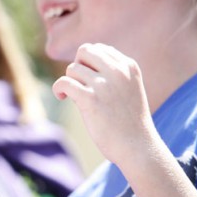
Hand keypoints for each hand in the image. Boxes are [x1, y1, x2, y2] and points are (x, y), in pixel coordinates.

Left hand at [52, 43, 156, 163]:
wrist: (138, 147)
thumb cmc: (130, 121)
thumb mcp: (128, 89)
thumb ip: (110, 73)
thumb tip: (78, 65)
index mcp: (128, 66)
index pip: (99, 48)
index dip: (89, 62)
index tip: (88, 78)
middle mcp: (118, 71)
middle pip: (85, 51)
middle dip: (78, 66)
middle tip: (79, 84)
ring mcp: (104, 84)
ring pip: (72, 69)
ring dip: (70, 82)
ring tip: (74, 96)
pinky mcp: (90, 99)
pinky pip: (63, 82)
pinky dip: (58, 89)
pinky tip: (62, 97)